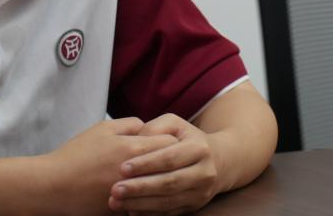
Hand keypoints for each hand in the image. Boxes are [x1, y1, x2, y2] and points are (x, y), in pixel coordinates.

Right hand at [44, 118, 177, 214]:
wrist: (54, 186)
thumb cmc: (77, 154)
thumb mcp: (102, 129)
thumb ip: (130, 124)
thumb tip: (148, 127)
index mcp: (131, 148)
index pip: (170, 142)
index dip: (170, 140)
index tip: (166, 141)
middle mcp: (136, 172)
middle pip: (170, 166)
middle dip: (171, 161)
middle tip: (167, 159)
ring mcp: (131, 193)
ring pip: (162, 186)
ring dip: (162, 180)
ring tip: (160, 175)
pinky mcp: (124, 209)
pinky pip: (148, 203)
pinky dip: (149, 197)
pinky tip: (146, 192)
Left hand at [108, 113, 222, 214]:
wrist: (217, 161)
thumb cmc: (186, 139)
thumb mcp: (175, 125)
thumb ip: (155, 128)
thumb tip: (136, 141)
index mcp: (199, 149)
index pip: (170, 158)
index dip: (146, 164)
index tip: (122, 168)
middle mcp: (204, 173)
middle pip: (169, 183)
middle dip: (140, 187)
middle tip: (115, 189)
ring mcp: (200, 193)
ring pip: (168, 202)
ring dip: (140, 204)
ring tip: (116, 202)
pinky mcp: (194, 207)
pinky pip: (169, 214)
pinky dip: (148, 213)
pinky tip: (130, 210)